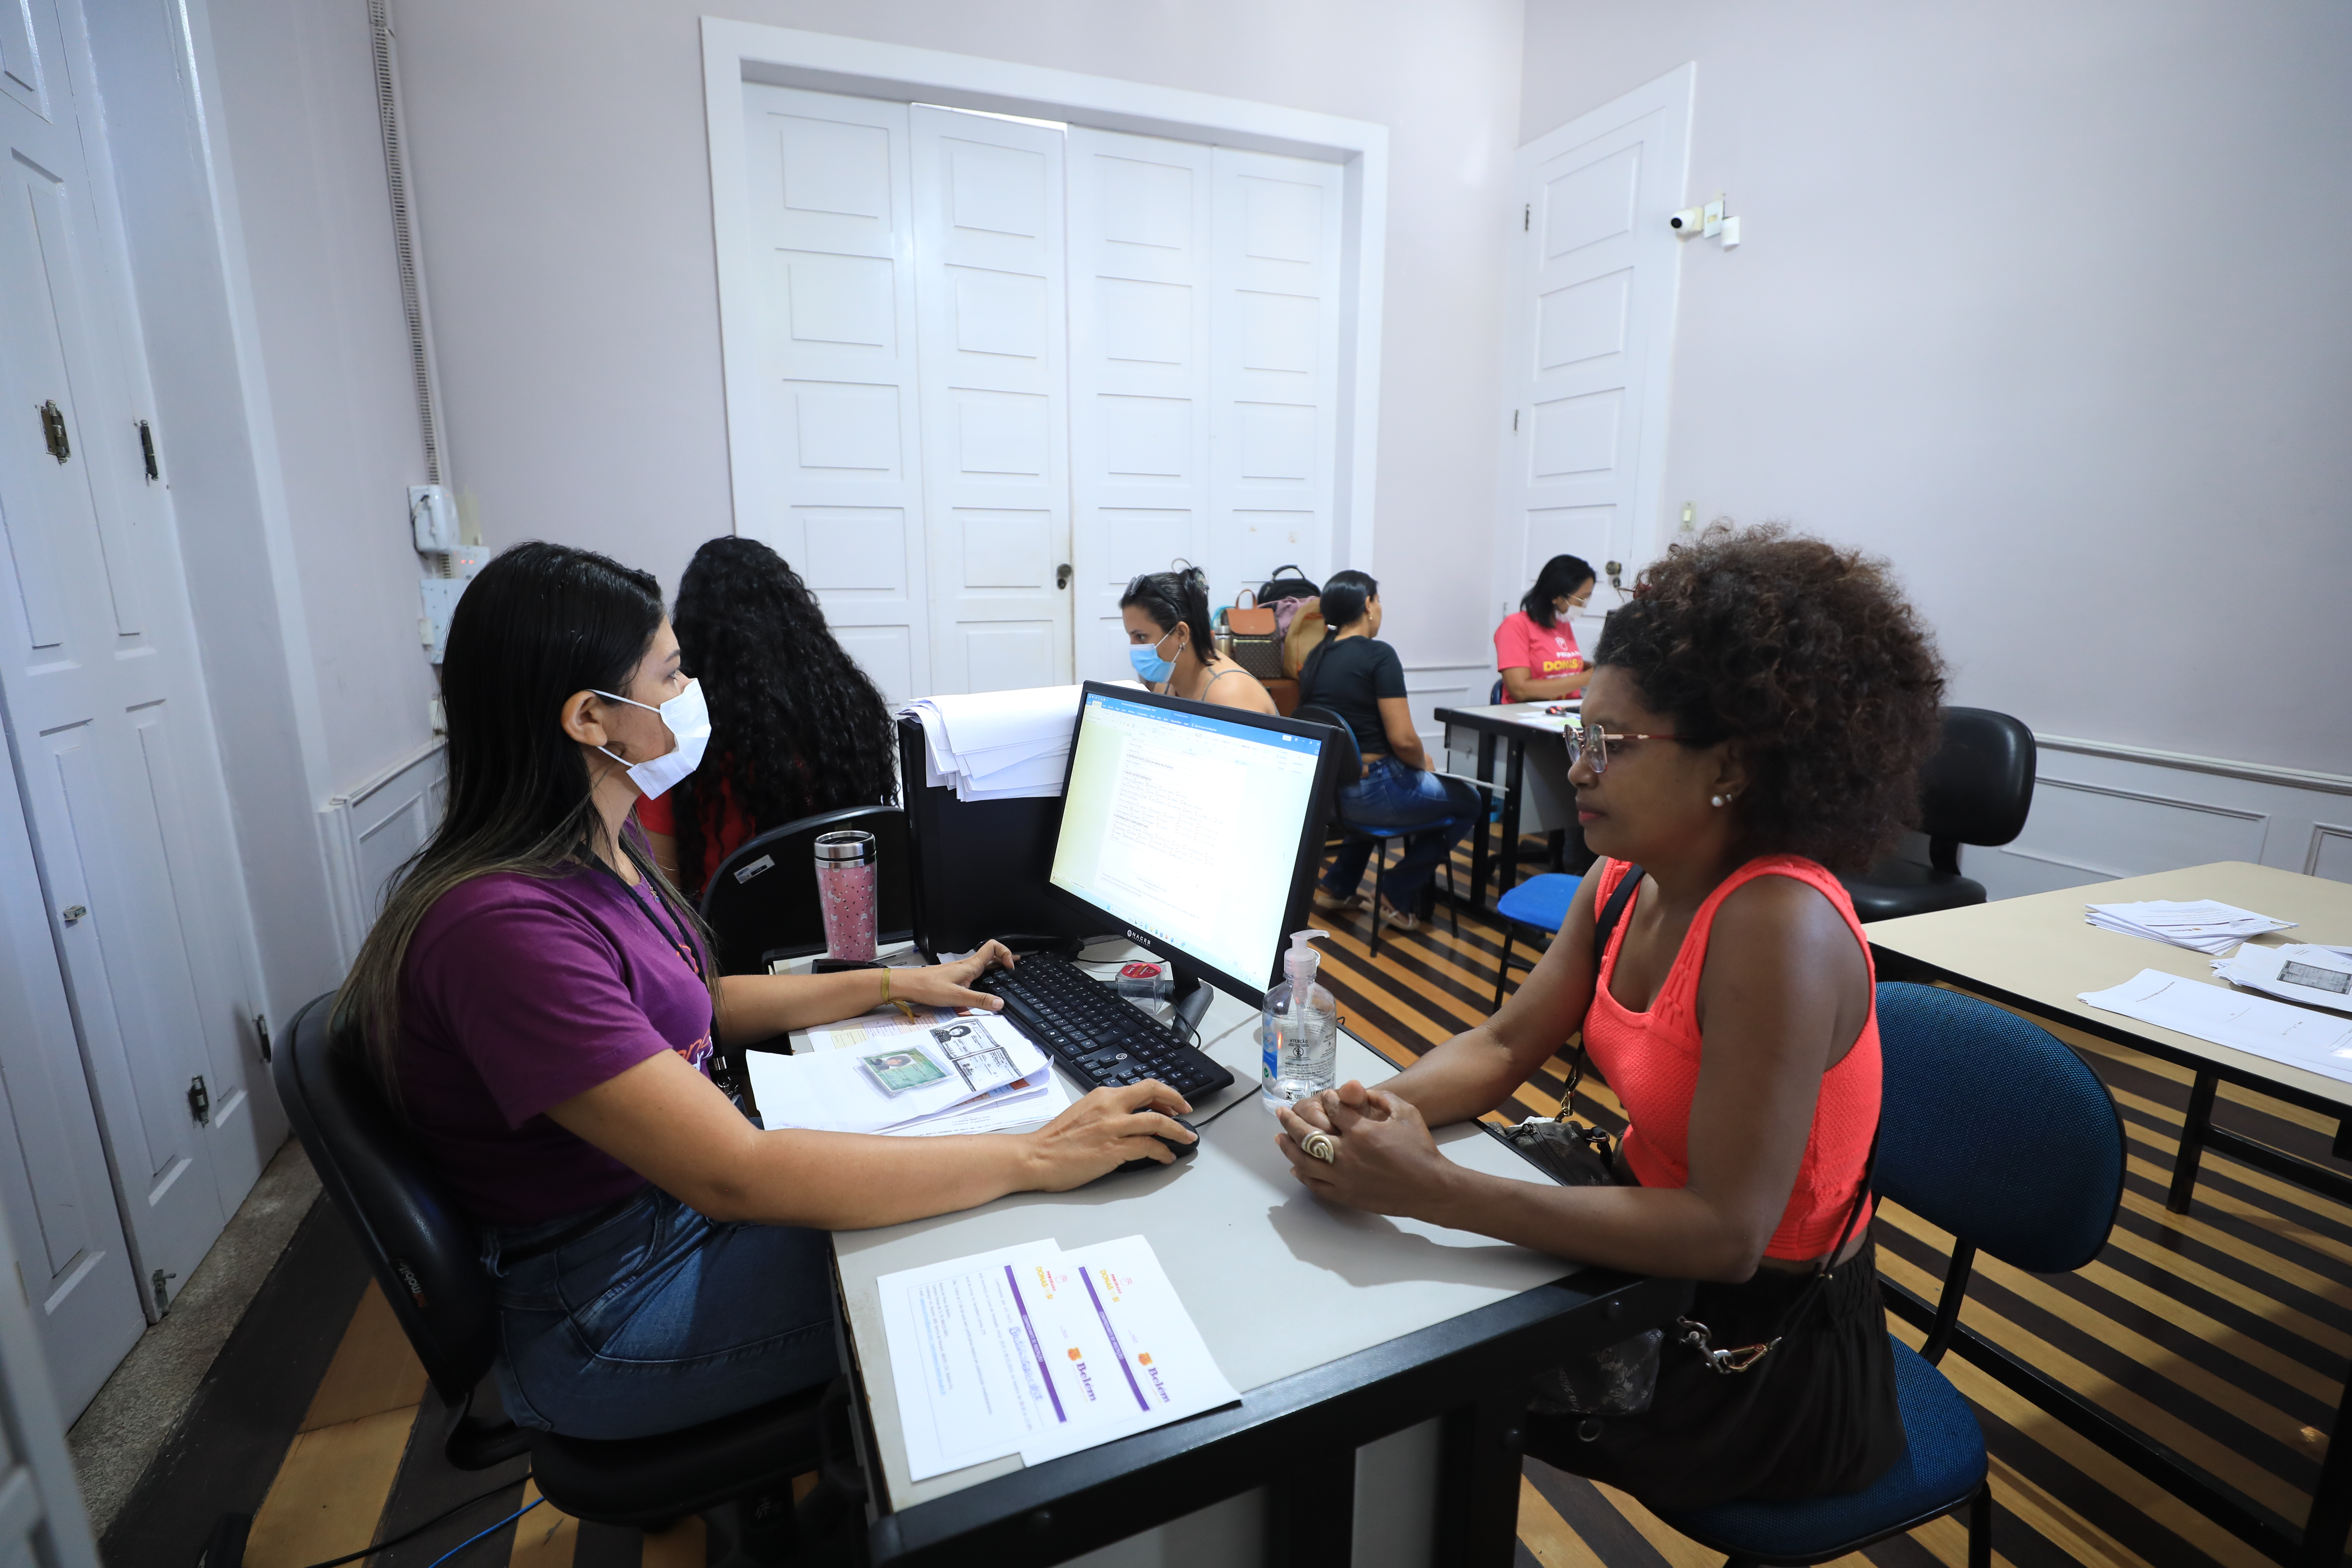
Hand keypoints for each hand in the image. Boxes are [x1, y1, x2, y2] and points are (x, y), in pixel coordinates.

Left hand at [891, 941, 1016, 1011]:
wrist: (909, 985)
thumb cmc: (928, 988)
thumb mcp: (957, 996)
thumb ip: (979, 1000)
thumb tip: (1000, 1004)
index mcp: (970, 965)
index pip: (993, 947)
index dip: (1005, 953)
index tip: (1011, 967)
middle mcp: (967, 965)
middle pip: (991, 956)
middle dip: (1005, 960)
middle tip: (1016, 968)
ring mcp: (961, 971)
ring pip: (983, 965)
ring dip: (996, 967)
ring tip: (1007, 973)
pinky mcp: (956, 978)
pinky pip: (975, 973)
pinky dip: (985, 975)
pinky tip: (986, 984)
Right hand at [1024, 1082, 1194, 1189]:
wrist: (1035, 1157)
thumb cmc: (1055, 1141)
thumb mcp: (1083, 1113)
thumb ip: (1106, 1111)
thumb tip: (1128, 1117)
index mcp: (1102, 1096)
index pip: (1142, 1087)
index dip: (1164, 1093)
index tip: (1174, 1102)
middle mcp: (1110, 1106)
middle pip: (1154, 1094)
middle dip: (1178, 1102)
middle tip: (1188, 1114)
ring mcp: (1113, 1127)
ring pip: (1157, 1122)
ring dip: (1178, 1131)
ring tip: (1187, 1139)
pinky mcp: (1113, 1149)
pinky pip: (1149, 1147)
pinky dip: (1163, 1152)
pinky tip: (1166, 1157)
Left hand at [1274, 1084, 1449, 1216]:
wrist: (1430, 1187)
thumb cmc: (1420, 1148)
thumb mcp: (1405, 1112)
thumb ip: (1381, 1097)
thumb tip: (1358, 1090)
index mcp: (1361, 1131)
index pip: (1332, 1109)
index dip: (1327, 1099)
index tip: (1326, 1096)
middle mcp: (1347, 1154)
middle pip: (1307, 1134)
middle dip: (1291, 1121)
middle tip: (1281, 1112)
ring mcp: (1343, 1177)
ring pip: (1305, 1161)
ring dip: (1288, 1147)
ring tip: (1279, 1138)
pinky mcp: (1346, 1195)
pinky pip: (1316, 1185)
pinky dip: (1303, 1175)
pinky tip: (1296, 1168)